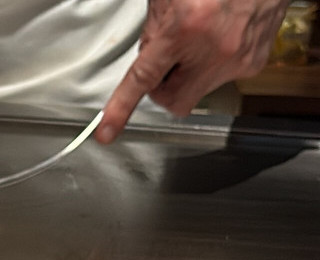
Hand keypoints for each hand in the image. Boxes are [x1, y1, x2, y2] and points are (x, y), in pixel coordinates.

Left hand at [97, 0, 289, 142]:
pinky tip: (217, 37)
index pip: (144, 79)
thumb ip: (152, 30)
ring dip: (189, 72)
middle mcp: (215, 48)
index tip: (106, 131)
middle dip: (162, 86)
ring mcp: (238, 58)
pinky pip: (220, 78)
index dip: (121, 108)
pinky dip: (211, 64)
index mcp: (187, 27)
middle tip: (165, 59)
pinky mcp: (254, 62)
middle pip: (172, 100)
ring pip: (196, 92)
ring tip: (199, 37)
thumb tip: (147, 56)